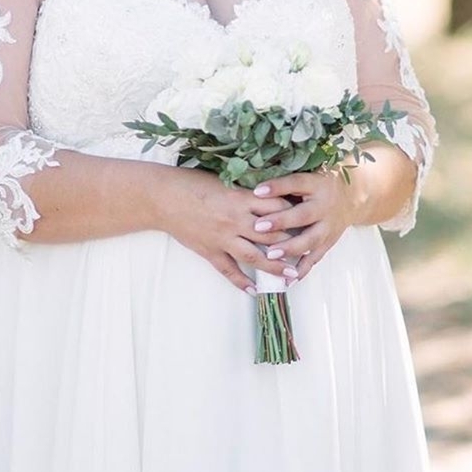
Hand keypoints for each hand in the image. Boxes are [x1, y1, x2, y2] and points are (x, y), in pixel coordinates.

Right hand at [154, 167, 298, 293]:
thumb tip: (267, 193)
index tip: (307, 218)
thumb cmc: (191, 183)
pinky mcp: (210, 251)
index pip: (277, 207)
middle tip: (309, 252)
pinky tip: (254, 290)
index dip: (294, 213)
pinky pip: (229, 270)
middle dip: (292, 244)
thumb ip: (245, 191)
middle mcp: (236, 221)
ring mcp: (223, 238)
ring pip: (255, 256)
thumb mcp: (223, 181)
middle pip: (272, 236)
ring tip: (290, 276)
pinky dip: (241, 281)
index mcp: (241, 199)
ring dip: (274, 267)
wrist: (162, 197)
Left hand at [248, 169, 360, 283]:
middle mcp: (324, 206)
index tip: (257, 191)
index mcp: (316, 185)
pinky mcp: (328, 242)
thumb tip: (256, 182)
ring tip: (271, 255)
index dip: (277, 187)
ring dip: (290, 248)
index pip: (296, 183)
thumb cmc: (320, 184)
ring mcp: (328, 226)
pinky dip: (302, 269)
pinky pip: (315, 257)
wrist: (351, 197)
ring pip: (310, 239)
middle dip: (281, 221)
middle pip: (303, 215)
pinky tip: (288, 278)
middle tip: (259, 227)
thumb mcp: (308, 175)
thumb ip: (286, 181)